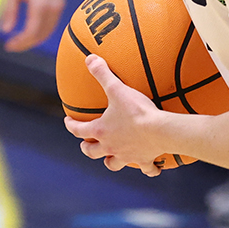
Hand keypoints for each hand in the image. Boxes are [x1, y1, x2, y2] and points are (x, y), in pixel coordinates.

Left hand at [0, 0, 64, 51]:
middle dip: (26, 44)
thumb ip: (10, 11)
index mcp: (41, 4)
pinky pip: (52, 24)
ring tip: (18, 40)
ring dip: (34, 39)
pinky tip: (29, 31)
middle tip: (10, 46)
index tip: (7, 46)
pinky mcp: (60, 4)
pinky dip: (41, 32)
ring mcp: (59, 6)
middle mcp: (54, 7)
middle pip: (41, 35)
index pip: (31, 32)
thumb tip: (5, 31)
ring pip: (48, 32)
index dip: (20, 42)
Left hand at [63, 55, 182, 175]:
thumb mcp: (117, 89)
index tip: (68, 121)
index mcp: (101, 130)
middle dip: (87, 148)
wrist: (160, 130)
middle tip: (86, 144)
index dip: (71, 125)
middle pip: (92, 152)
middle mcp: (110, 146)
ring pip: (112, 164)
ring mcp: (127, 155)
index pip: (79, 130)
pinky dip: (148, 169)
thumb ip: (103, 73)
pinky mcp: (144, 160)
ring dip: (109, 161)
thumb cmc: (136, 111)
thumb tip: (89, 58)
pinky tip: (152, 169)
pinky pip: (146, 169)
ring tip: (111, 158)